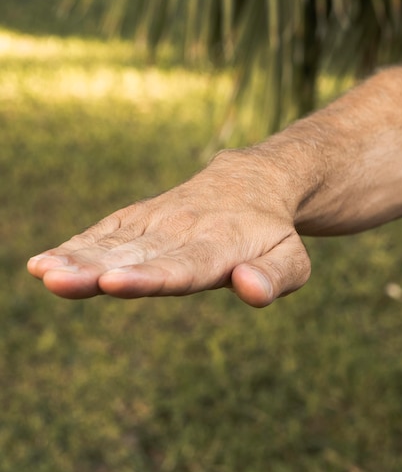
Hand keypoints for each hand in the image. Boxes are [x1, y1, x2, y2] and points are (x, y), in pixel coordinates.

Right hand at [26, 151, 310, 306]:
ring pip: (115, 242)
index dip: (148, 277)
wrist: (252, 182)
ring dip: (76, 257)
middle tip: (56, 279)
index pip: (183, 266)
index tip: (113, 283)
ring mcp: (158, 220)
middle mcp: (183, 230)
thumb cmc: (271, 232)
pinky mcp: (142, 216)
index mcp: (220, 245)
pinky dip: (78, 244)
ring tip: (41, 270)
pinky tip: (43, 261)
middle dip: (95, 269)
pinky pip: (108, 230)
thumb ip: (274, 277)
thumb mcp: (291, 258)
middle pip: (137, 255)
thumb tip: (250, 289)